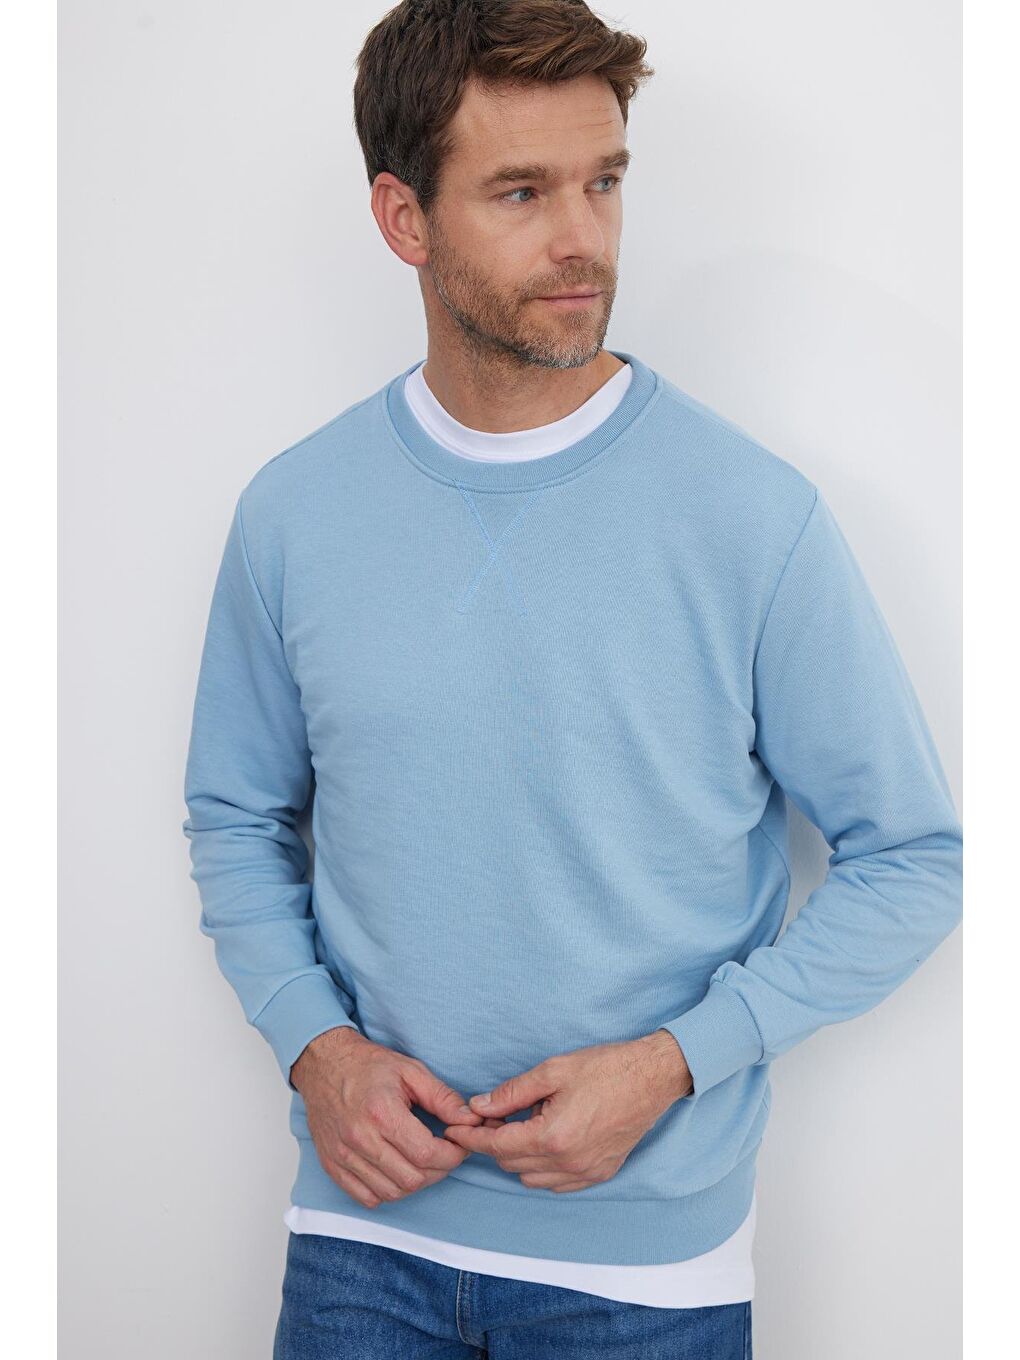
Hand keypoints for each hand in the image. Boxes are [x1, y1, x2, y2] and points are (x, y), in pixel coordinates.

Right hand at [290, 1026, 484, 1208]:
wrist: (325, 1064)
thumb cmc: (368, 1066)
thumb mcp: (411, 1071)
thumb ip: (443, 1097)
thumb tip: (469, 1120)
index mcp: (382, 1112)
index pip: (426, 1154)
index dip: (452, 1155)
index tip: (459, 1145)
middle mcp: (360, 1138)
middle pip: (412, 1179)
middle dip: (439, 1170)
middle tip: (445, 1153)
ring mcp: (343, 1155)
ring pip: (391, 1193)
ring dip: (415, 1182)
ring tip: (423, 1161)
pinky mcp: (333, 1165)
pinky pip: (366, 1197)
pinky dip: (387, 1191)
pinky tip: (396, 1170)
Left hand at [441, 1031, 692, 1192]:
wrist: (652, 1078)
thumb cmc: (605, 1068)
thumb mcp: (553, 1070)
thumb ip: (512, 1092)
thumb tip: (479, 1106)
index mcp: (552, 1136)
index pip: (496, 1145)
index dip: (470, 1137)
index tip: (453, 1129)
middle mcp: (567, 1162)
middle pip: (510, 1163)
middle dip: (492, 1142)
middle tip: (488, 1117)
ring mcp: (585, 1173)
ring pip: (531, 1178)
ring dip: (516, 1157)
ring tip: (521, 1125)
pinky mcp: (599, 1174)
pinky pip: (556, 1184)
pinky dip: (541, 1169)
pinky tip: (544, 1143)